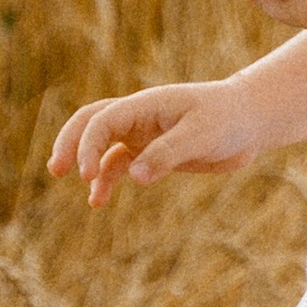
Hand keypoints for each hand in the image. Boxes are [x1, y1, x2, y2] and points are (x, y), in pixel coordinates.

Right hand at [47, 78, 256, 205]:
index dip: (87, 145)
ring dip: (87, 164)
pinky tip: (97, 201)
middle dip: (70, 144)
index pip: (102, 120)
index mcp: (145, 104)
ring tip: (85, 193)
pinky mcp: (152, 153)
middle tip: (57, 169)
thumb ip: (168, 154)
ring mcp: (142, 135)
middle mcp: (138, 117)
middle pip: (90, 123)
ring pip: (102, 146)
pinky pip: (119, 164)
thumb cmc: (227, 119)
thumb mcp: (200, 135)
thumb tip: (134, 177)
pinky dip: (107, 180)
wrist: (250, 121)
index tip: (85, 175)